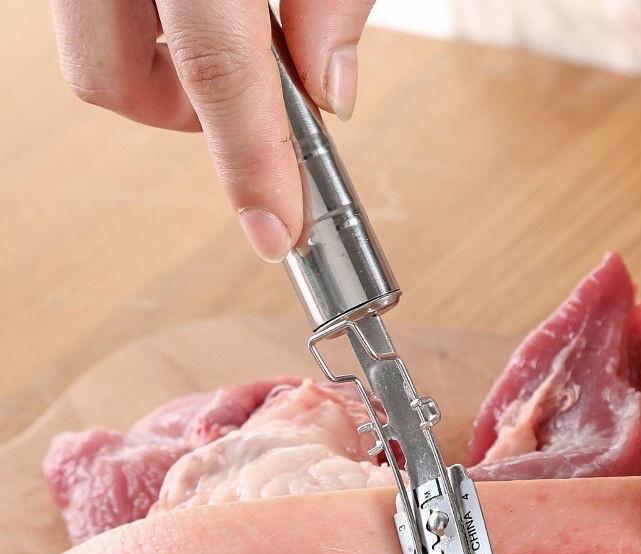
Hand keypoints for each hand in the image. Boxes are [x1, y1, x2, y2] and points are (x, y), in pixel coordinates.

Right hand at [50, 0, 374, 260]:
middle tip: (249, 110)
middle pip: (109, 77)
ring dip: (165, 77)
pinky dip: (148, 35)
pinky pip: (100, 15)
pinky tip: (203, 14)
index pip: (218, 69)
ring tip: (232, 48)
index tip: (277, 233)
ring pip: (95, 51)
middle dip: (183, 119)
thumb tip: (333, 89)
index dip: (250, 162)